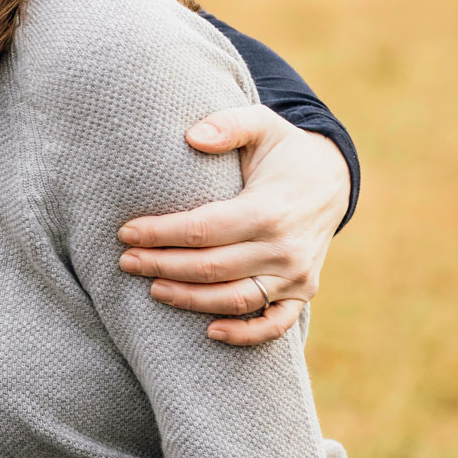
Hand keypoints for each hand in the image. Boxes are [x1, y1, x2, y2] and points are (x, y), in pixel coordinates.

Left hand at [115, 104, 350, 345]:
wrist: (332, 178)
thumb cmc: (283, 149)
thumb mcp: (261, 123)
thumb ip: (227, 125)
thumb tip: (191, 137)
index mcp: (269, 209)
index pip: (204, 229)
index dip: (162, 233)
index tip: (126, 232)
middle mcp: (284, 248)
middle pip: (212, 267)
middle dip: (163, 266)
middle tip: (126, 261)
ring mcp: (296, 275)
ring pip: (236, 299)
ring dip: (190, 299)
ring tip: (152, 288)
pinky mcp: (302, 291)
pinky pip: (275, 324)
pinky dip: (245, 334)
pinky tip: (210, 332)